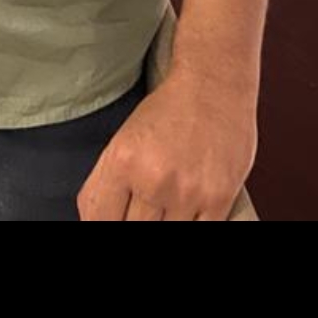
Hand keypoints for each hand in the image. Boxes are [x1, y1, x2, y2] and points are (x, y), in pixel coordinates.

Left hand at [77, 70, 256, 221]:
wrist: (215, 84)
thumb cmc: (170, 109)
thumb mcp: (124, 140)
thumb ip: (107, 184)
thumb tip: (98, 221)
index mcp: (122, 161)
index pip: (99, 219)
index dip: (105, 225)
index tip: (116, 218)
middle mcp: (153, 178)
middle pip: (132, 231)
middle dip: (136, 221)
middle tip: (145, 206)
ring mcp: (187, 191)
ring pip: (166, 234)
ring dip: (165, 222)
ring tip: (167, 204)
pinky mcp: (219, 197)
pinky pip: (200, 233)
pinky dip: (191, 225)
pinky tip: (188, 212)